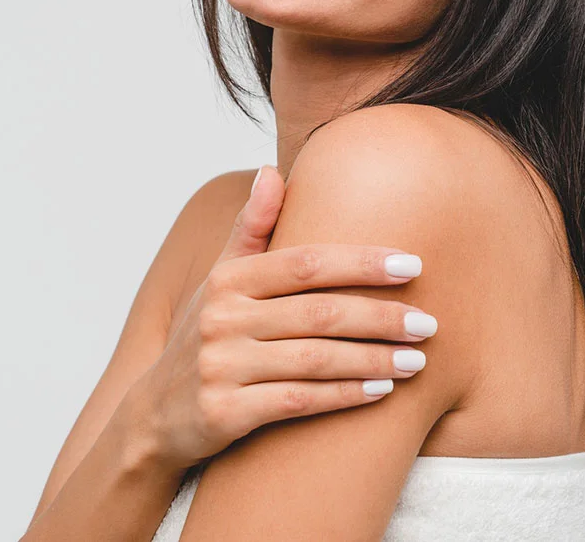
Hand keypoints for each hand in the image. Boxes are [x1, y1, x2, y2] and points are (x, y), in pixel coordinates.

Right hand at [136, 165, 437, 471]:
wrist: (155, 415)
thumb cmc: (206, 334)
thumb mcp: (220, 278)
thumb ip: (252, 227)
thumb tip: (272, 170)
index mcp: (229, 279)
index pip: (307, 263)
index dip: (362, 262)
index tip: (413, 265)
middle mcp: (222, 317)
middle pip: (319, 312)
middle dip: (381, 317)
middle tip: (429, 323)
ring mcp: (221, 366)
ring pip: (315, 360)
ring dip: (373, 360)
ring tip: (417, 361)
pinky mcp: (224, 414)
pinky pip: (298, 402)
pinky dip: (344, 396)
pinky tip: (381, 393)